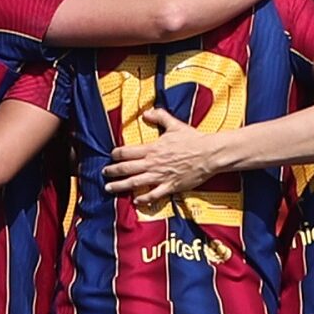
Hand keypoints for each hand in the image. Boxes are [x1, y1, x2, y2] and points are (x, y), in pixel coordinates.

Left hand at [101, 108, 220, 209]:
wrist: (209, 154)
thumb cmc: (193, 139)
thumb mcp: (175, 125)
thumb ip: (160, 117)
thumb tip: (147, 112)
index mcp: (152, 148)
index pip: (127, 152)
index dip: (116, 154)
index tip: (111, 156)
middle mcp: (153, 163)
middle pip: (126, 168)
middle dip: (112, 171)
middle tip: (104, 173)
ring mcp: (160, 176)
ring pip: (135, 182)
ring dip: (120, 186)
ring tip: (109, 188)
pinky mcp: (170, 186)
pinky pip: (153, 194)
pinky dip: (143, 198)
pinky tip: (136, 200)